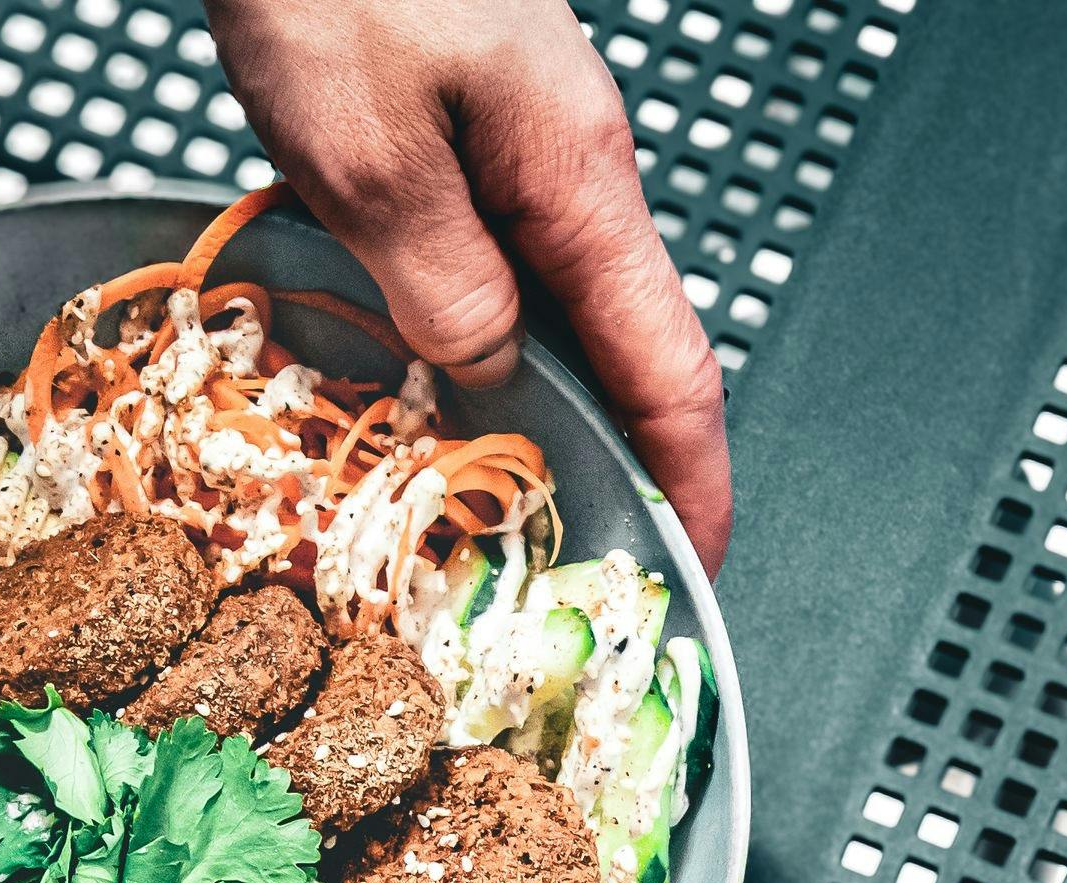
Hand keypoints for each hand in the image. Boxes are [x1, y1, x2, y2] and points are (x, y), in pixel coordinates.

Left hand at [207, 0, 732, 566]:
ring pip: (546, 308)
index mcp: (574, 181)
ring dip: (534, 408)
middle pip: (620, 349)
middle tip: (583, 573)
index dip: (690, 483)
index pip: (671, 369)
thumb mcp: (372, 156)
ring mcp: (514, 144)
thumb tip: (484, 374)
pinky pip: (484, 259)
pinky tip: (422, 375)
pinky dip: (467, 337)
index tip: (694, 571)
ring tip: (502, 506)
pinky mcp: (454, 124)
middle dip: (616, 467)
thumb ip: (439, 281)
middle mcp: (563, 167)